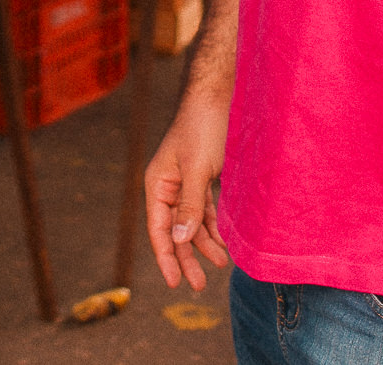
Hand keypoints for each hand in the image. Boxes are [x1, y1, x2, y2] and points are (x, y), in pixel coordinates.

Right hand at [145, 97, 230, 290]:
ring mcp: (186, 182)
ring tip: (222, 263)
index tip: (175, 282)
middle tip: (198, 285)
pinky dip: (214, 225)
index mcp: (157, 183)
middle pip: (176, 230)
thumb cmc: (204, 127)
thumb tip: (179, 240)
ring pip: (192, 222)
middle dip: (187, 257)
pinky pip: (206, 209)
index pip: (159, 229)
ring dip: (205, 242)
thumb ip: (189, 205)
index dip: (166, 257)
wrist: (220, 96)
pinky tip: (225, 240)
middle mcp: (168, 186)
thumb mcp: (198, 170)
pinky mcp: (203, 177)